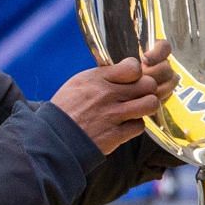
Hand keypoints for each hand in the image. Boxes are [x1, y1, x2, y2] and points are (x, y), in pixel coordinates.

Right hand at [51, 39, 178, 153]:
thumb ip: (104, 76)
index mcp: (98, 78)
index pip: (134, 67)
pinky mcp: (115, 135)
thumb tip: (125, 72)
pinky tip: (125, 125)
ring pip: (150, 104)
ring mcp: (113, 115)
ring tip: (137, 109)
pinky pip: (139, 126)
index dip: (137, 72)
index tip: (132, 78)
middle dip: (146, 89)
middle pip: (148, 84)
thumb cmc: (66, 108)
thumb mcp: (79, 82)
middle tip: (139, 95)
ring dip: (146, 107)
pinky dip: (134, 126)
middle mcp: (108, 95)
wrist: (54, 138)